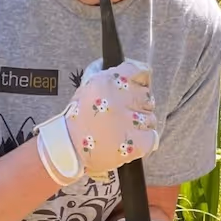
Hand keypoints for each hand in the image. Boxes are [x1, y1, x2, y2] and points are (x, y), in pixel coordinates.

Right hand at [34, 59, 158, 182]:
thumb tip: (138, 78)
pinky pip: (152, 136)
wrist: (68, 148)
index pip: (142, 72)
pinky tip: (129, 143)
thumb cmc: (79, 119)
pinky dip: (145, 141)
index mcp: (109, 80)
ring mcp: (131, 120)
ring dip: (141, 126)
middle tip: (122, 118)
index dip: (141, 83)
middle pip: (147, 97)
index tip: (135, 91)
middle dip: (138, 107)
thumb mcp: (90, 88)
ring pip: (151, 118)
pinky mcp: (138, 141)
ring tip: (121, 132)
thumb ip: (113, 79)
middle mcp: (121, 97)